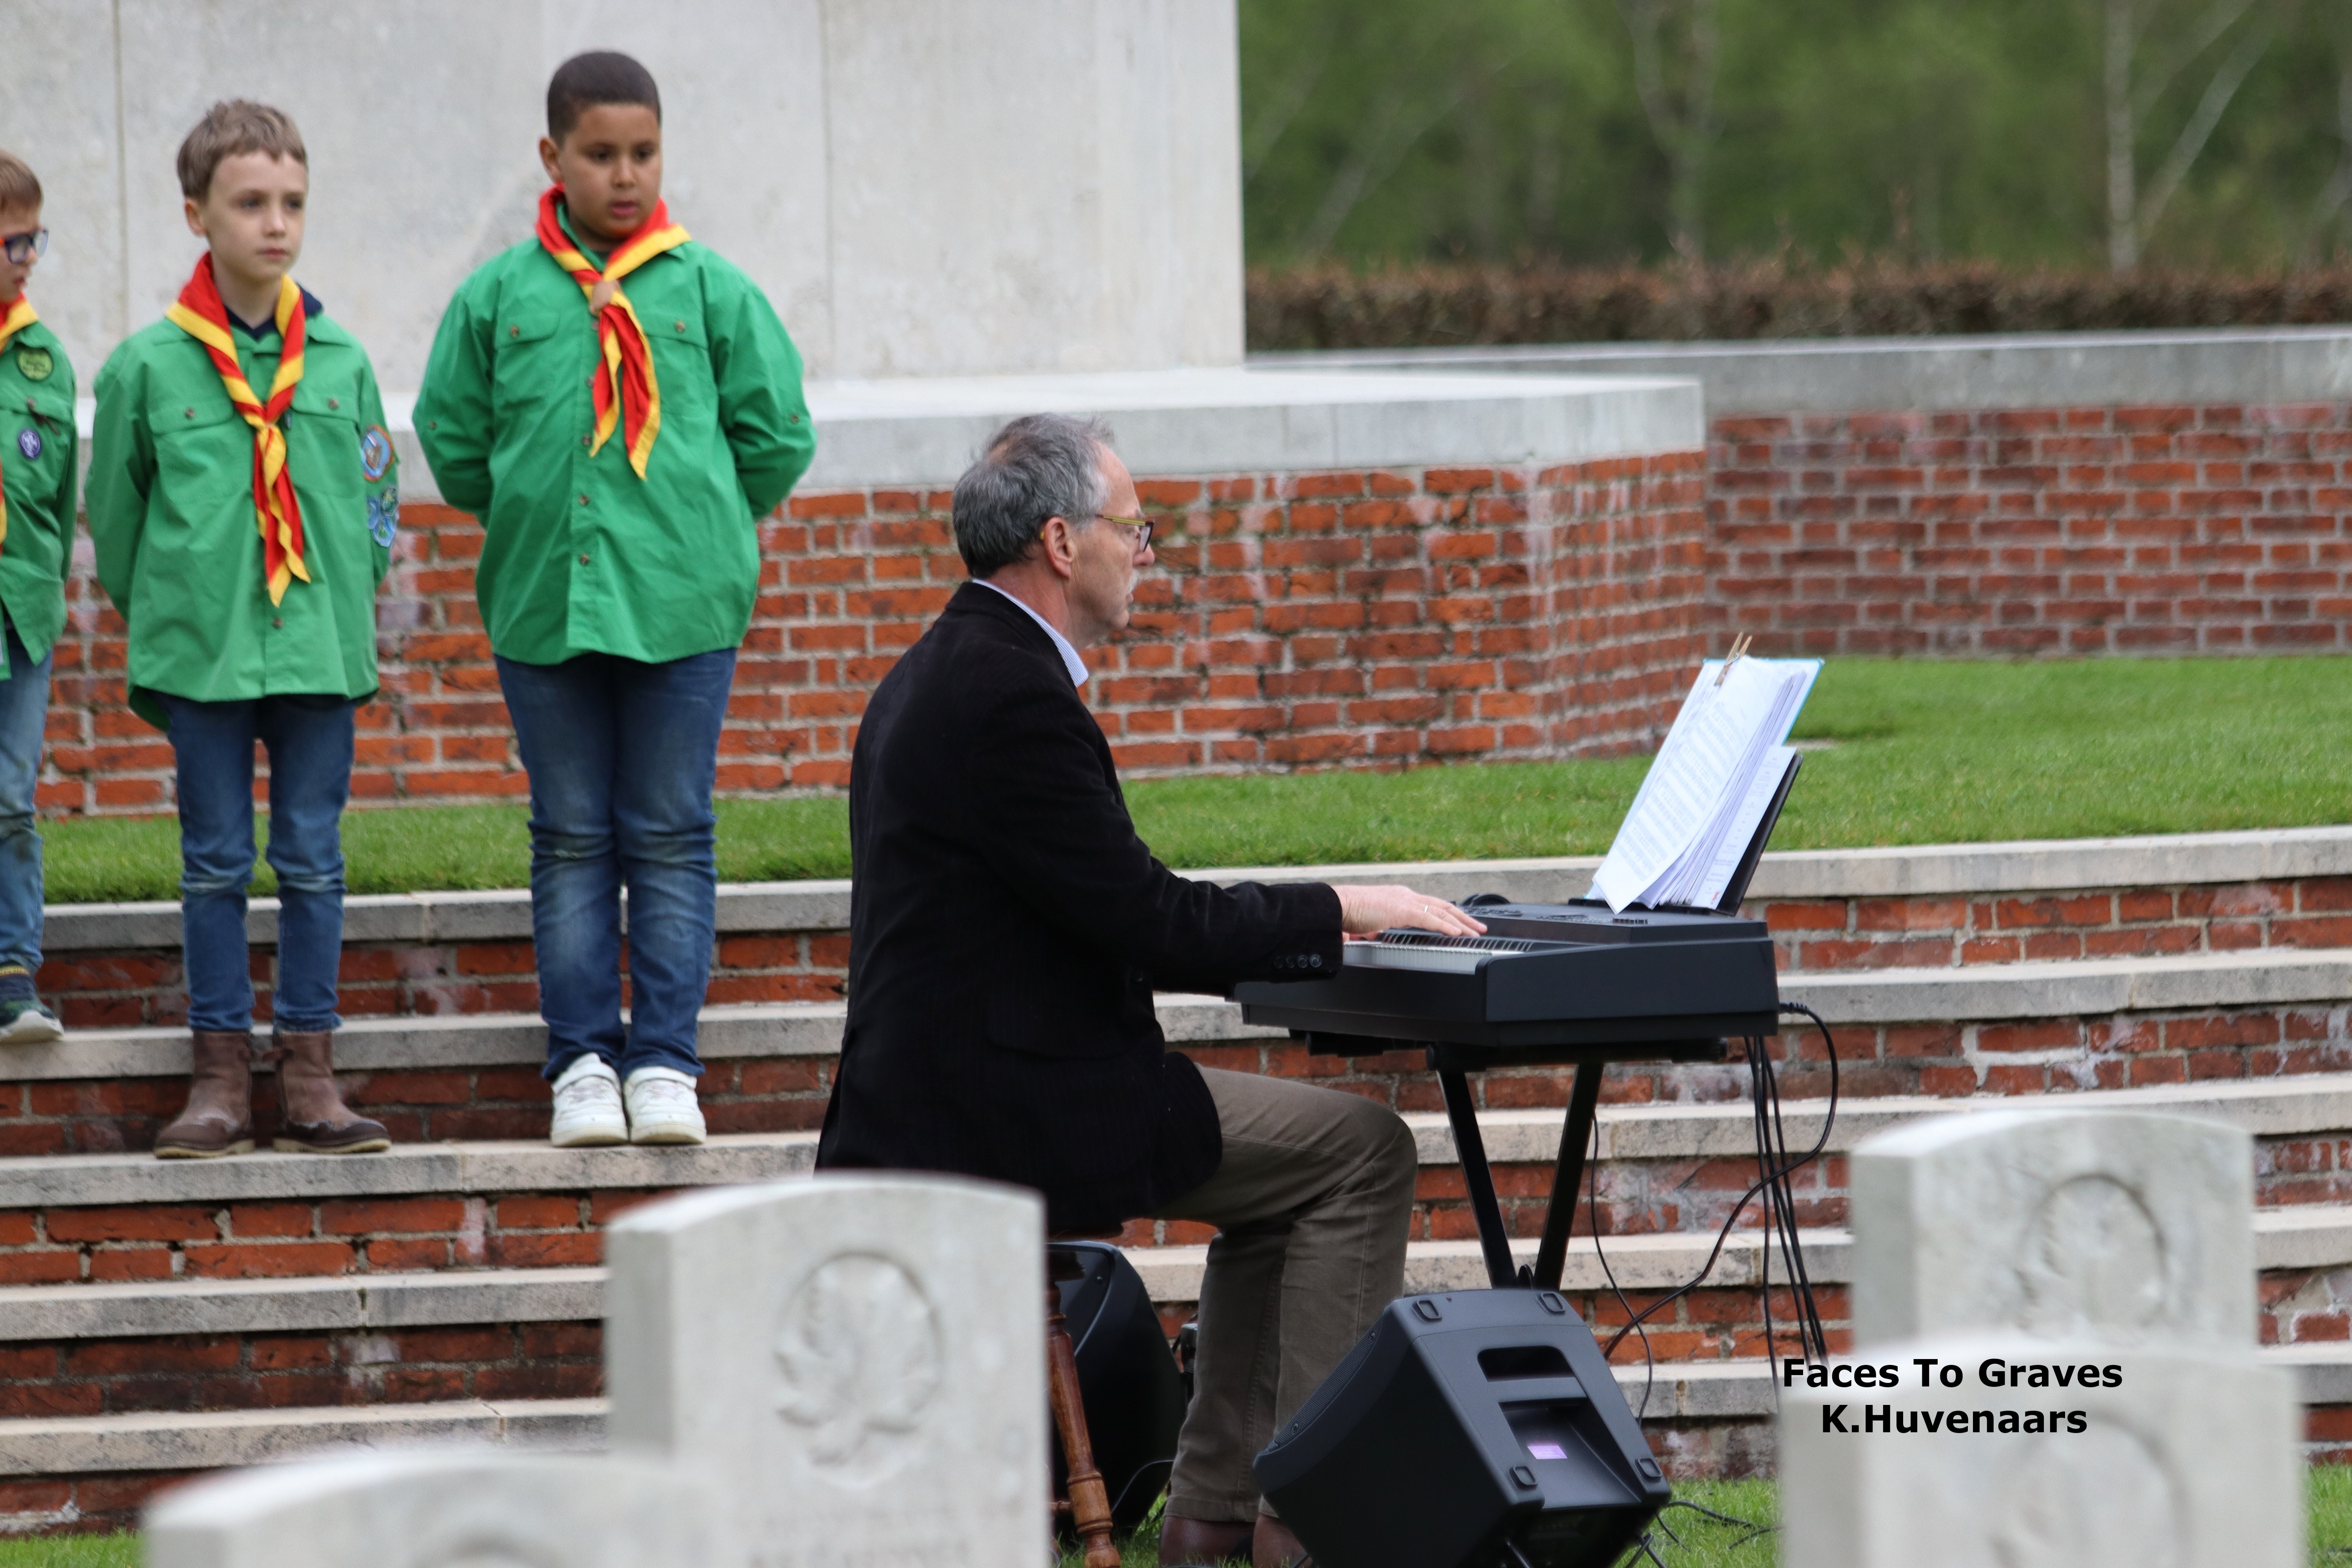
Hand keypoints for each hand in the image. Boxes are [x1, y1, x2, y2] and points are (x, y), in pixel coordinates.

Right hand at [1335, 885, 1487, 938]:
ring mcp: (1406, 901)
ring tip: (1476, 932)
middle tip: (1478, 927)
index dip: (1448, 913)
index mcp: (1399, 897)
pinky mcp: (1403, 910)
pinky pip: (1431, 919)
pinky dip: (1447, 926)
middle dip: (1463, 917)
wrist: (1337, 906)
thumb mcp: (1366, 923)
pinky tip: (1458, 933)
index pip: (1430, 904)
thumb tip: (1371, 935)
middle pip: (1442, 905)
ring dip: (1462, 922)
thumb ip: (1373, 929)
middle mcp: (1406, 895)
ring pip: (1442, 911)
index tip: (1460, 922)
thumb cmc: (1346, 913)